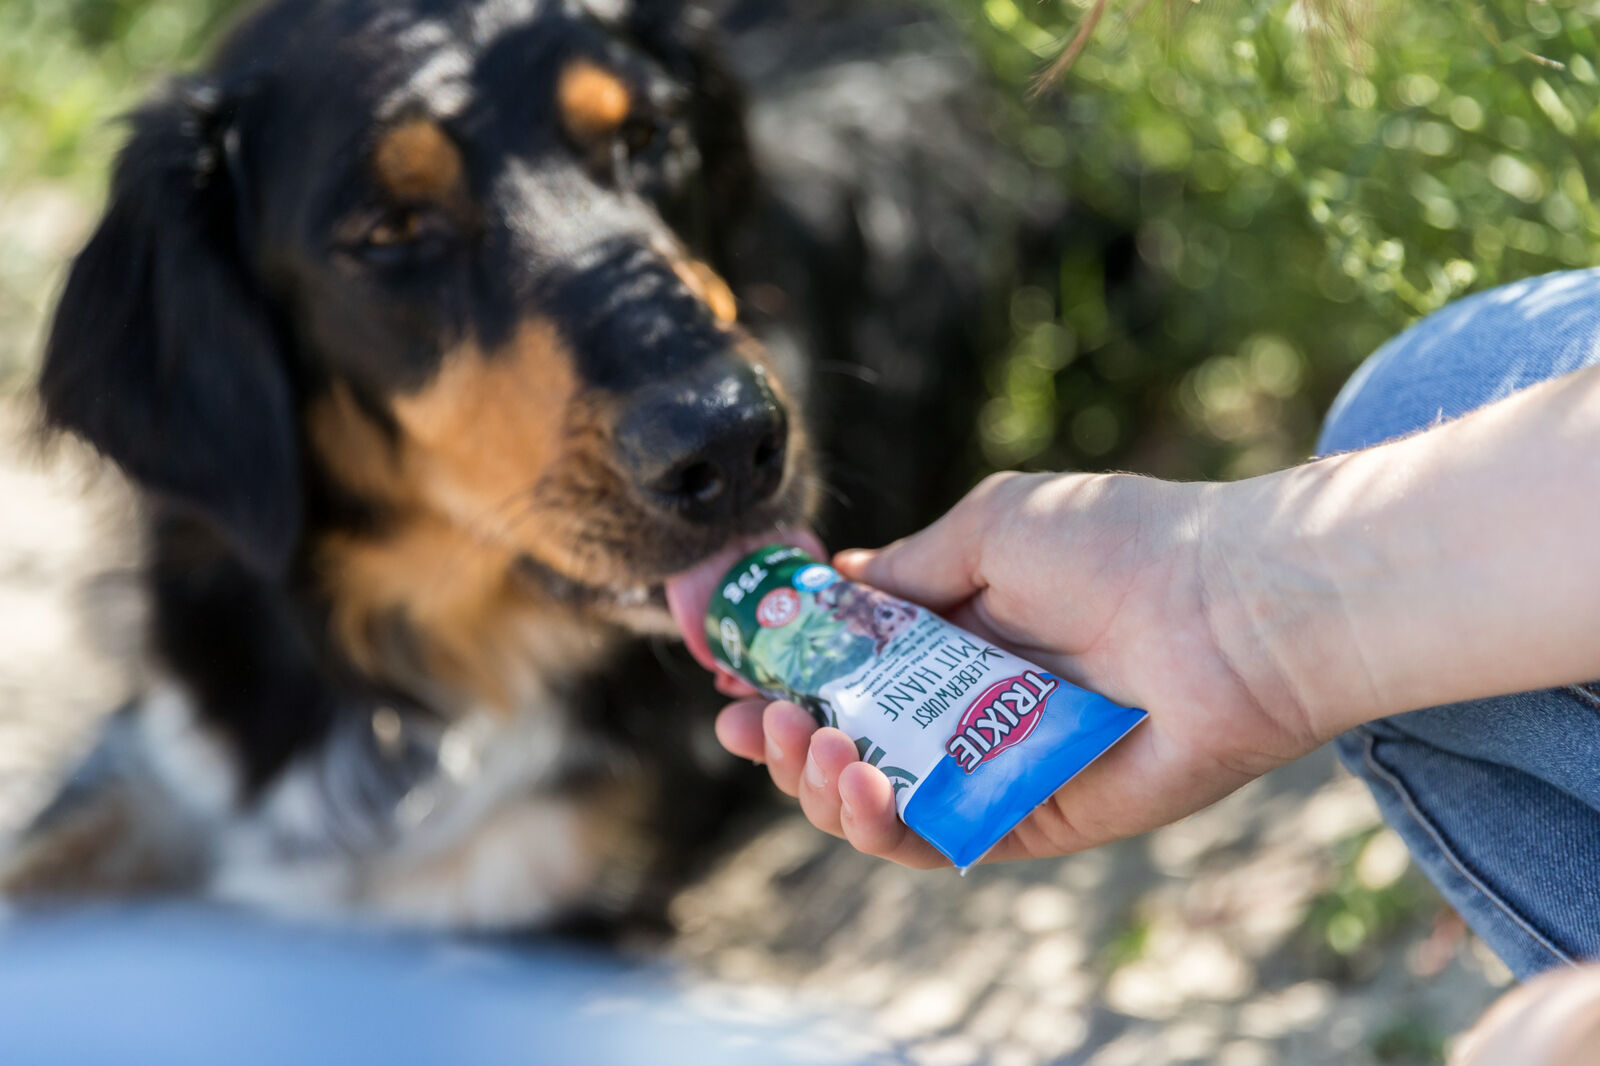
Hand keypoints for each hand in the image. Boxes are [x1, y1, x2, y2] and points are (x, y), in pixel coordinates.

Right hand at [715, 471, 1327, 866]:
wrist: (1232, 607)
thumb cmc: (1120, 545)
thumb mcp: (991, 525)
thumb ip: (909, 569)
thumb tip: (839, 582)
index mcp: (958, 628)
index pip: (848, 659)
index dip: (784, 664)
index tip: (728, 662)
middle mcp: (968, 701)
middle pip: (848, 735)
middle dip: (781, 732)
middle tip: (749, 720)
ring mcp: (993, 764)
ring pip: (877, 797)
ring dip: (817, 779)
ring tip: (805, 742)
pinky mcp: (1028, 817)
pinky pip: (935, 838)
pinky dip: (878, 825)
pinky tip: (854, 785)